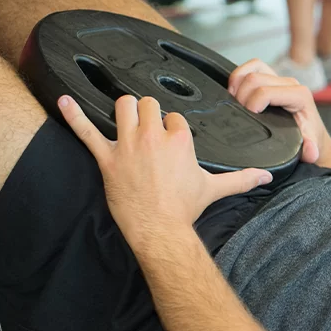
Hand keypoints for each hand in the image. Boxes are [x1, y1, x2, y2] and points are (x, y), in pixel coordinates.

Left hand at [58, 95, 271, 243]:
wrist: (160, 229)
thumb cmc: (185, 208)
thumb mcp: (215, 189)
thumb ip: (242, 178)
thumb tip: (267, 177)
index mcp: (180, 139)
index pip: (174, 117)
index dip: (173, 128)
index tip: (172, 142)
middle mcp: (153, 136)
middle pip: (149, 104)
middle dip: (149, 113)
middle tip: (149, 128)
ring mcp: (128, 144)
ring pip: (123, 106)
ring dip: (125, 110)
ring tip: (127, 118)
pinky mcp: (107, 157)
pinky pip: (86, 131)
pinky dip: (73, 115)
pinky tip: (63, 101)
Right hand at [229, 59, 330, 163]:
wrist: (310, 134)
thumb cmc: (308, 138)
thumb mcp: (310, 147)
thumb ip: (311, 151)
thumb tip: (311, 152)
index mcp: (299, 96)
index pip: (265, 92)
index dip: (252, 104)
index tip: (249, 118)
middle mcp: (290, 84)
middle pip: (255, 78)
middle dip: (242, 96)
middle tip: (240, 114)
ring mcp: (280, 79)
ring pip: (252, 68)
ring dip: (238, 84)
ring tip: (236, 103)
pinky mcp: (271, 77)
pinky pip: (251, 67)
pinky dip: (239, 77)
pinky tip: (236, 94)